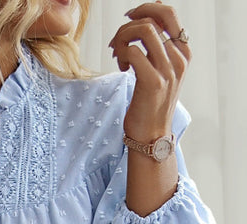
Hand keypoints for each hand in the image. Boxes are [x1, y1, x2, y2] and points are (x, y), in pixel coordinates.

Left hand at [109, 2, 191, 141]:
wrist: (151, 136)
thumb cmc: (150, 104)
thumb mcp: (158, 71)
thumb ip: (155, 46)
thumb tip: (146, 15)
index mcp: (183, 53)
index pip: (168, 14)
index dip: (145, 9)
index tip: (128, 18)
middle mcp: (179, 59)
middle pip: (152, 20)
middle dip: (126, 27)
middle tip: (116, 45)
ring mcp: (168, 70)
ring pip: (143, 30)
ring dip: (122, 38)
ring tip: (118, 56)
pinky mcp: (153, 82)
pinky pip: (133, 51)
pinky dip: (122, 55)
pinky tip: (122, 68)